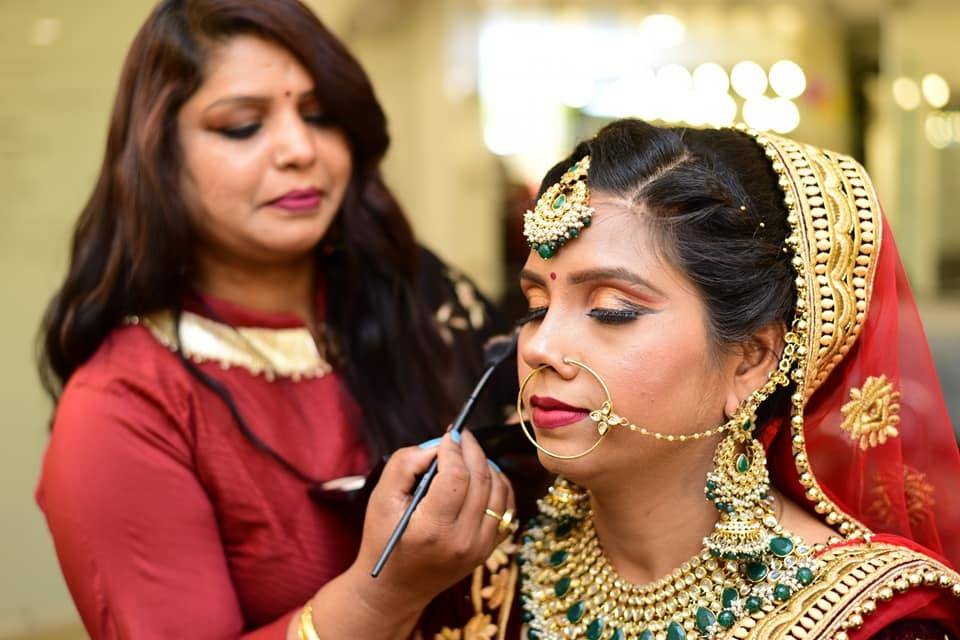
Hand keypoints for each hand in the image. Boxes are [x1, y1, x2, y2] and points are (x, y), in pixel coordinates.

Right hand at [351, 430, 515, 613]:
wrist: (396, 587)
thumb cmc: (383, 538)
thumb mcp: (381, 498)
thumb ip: (405, 464)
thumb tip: (438, 446)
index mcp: (432, 530)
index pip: (456, 477)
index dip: (454, 449)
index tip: (448, 434)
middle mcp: (462, 541)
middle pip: (481, 480)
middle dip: (472, 450)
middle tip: (461, 435)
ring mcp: (480, 548)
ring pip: (499, 491)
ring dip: (486, 465)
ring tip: (468, 455)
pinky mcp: (489, 549)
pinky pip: (506, 508)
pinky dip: (498, 485)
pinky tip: (481, 476)